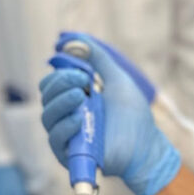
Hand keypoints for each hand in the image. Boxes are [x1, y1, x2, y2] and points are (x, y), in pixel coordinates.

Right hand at [39, 34, 179, 194]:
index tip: (82, 72)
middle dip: (60, 83)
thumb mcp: (117, 80)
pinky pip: (56, 140)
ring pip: (47, 116)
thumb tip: (74, 40)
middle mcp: (66, 115)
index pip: (51, 84)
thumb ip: (98, 58)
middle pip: (46, 96)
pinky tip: (78, 119)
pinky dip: (65, 127)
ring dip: (61, 102)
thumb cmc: (133, 116)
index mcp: (74, 99)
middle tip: (83, 81)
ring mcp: (67, 135)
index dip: (61, 74)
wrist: (147, 146)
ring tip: (80, 96)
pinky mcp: (70, 154)